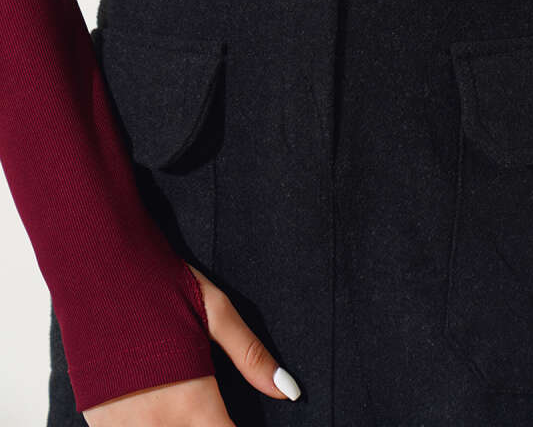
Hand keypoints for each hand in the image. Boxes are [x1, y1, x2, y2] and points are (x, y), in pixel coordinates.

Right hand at [83, 263, 300, 424]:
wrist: (95, 270)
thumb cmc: (161, 286)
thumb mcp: (214, 311)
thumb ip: (251, 357)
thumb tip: (289, 391)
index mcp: (193, 400)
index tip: (239, 421)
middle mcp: (157, 424)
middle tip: (209, 407)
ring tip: (182, 405)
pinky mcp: (98, 424)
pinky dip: (150, 426)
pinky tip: (154, 409)